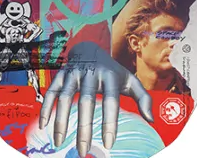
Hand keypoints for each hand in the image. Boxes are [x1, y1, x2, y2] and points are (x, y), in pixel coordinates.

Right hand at [38, 41, 152, 155]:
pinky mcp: (61, 74)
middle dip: (84, 127)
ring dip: (61, 120)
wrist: (89, 48)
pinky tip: (44, 126)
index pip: (111, 101)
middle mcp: (91, 73)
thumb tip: (151, 119)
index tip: (108, 144)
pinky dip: (46, 107)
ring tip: (59, 143)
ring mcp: (73, 72)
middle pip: (86, 101)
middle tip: (82, 151)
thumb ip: (143, 98)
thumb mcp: (129, 80)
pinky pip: (51, 91)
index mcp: (110, 76)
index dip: (109, 122)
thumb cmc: (111, 71)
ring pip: (65, 96)